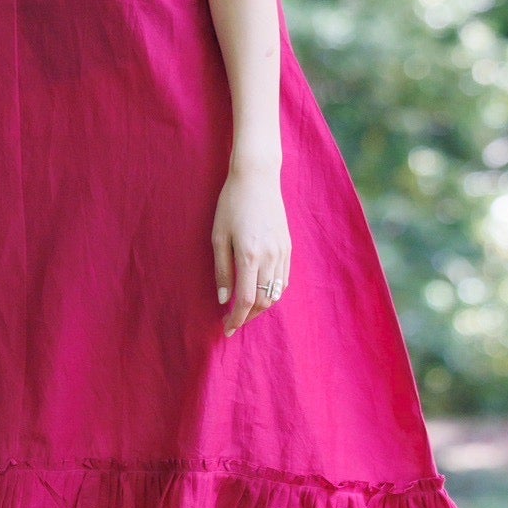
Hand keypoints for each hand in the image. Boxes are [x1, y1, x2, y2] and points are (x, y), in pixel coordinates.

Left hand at [212, 163, 290, 335]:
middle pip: (263, 302)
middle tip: (233, 322)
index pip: (246, 300)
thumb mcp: (218, 236)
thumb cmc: (231, 204)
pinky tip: (261, 294)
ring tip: (245, 311)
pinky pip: (284, 280)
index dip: (236, 320)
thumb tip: (224, 300)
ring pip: (276, 293)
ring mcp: (282, 252)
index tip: (227, 329)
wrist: (257, 178)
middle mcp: (270, 257)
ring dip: (261, 308)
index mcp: (249, 255)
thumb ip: (222, 270)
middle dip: (249, 317)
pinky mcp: (288, 247)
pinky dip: (273, 293)